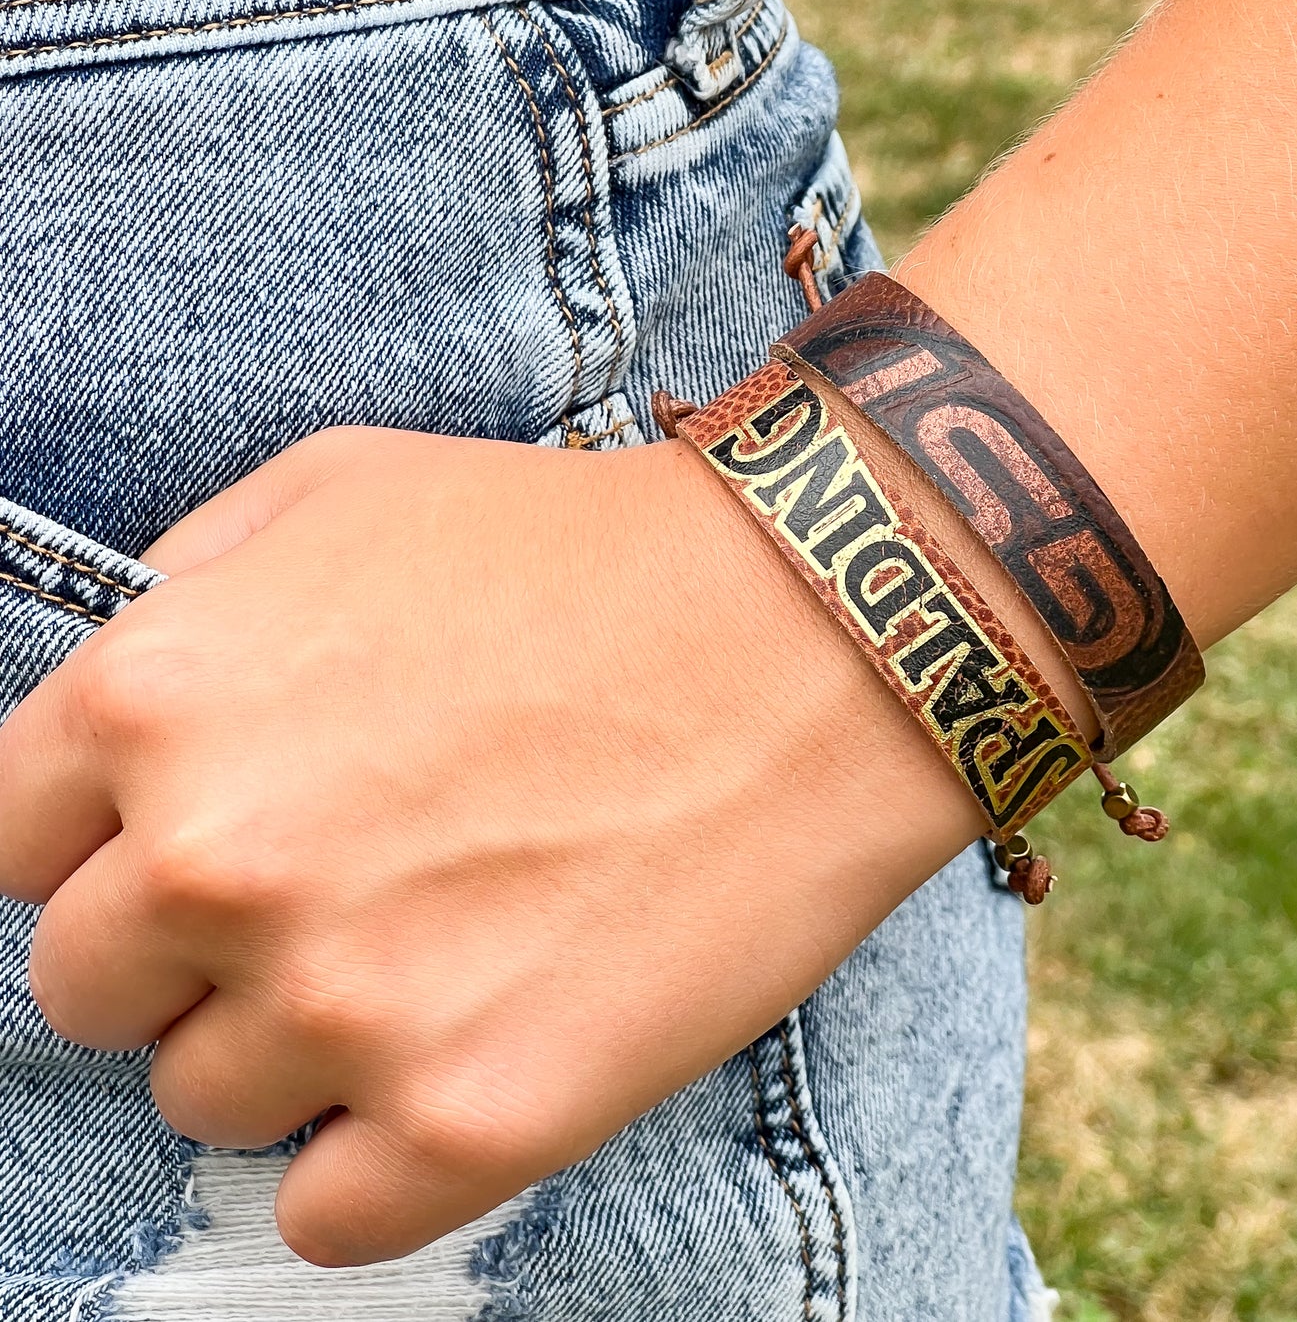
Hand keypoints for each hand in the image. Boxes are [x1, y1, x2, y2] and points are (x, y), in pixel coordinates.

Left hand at [0, 425, 972, 1265]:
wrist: (812, 637)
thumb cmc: (584, 553)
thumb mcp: (347, 488)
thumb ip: (188, 588)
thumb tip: (118, 702)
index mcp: (157, 703)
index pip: (11, 851)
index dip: (108, 844)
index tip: (204, 844)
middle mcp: (215, 865)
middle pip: (91, 989)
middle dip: (193, 948)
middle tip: (341, 890)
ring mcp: (343, 1007)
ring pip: (207, 1099)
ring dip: (299, 1043)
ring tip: (439, 949)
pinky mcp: (472, 1121)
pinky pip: (326, 1211)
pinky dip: (378, 1153)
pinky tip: (468, 1049)